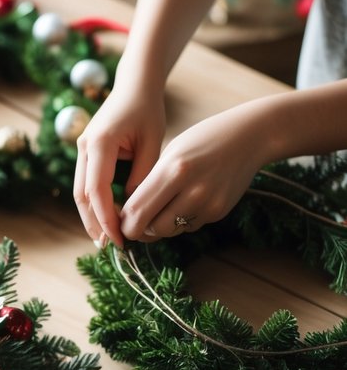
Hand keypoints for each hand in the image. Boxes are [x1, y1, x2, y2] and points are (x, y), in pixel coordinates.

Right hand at [74, 79, 165, 246]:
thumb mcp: (152, 144)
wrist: (135, 85)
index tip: (120, 237)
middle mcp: (84, 147)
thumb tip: (134, 209)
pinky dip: (94, 203)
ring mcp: (81, 149)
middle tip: (110, 246)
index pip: (97, 190)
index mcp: (100, 143)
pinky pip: (86, 183)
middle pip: (81, 196)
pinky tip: (106, 219)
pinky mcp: (86, 152)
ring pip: (80, 192)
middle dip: (94, 223)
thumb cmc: (148, 110)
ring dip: (91, 217)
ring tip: (106, 239)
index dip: (106, 218)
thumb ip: (142, 177)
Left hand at [119, 105, 270, 241]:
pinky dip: (180, 221)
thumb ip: (151, 182)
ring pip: (170, 231)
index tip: (120, 220)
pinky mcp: (219, 212)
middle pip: (151, 228)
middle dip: (139, 230)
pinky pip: (189, 226)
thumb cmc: (203, 140)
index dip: (124, 222)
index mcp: (172, 170)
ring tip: (159, 210)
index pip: (136, 211)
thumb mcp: (171, 152)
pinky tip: (183, 203)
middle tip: (134, 223)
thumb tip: (131, 214)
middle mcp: (191, 190)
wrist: (249, 138)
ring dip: (159, 226)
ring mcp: (208, 204)